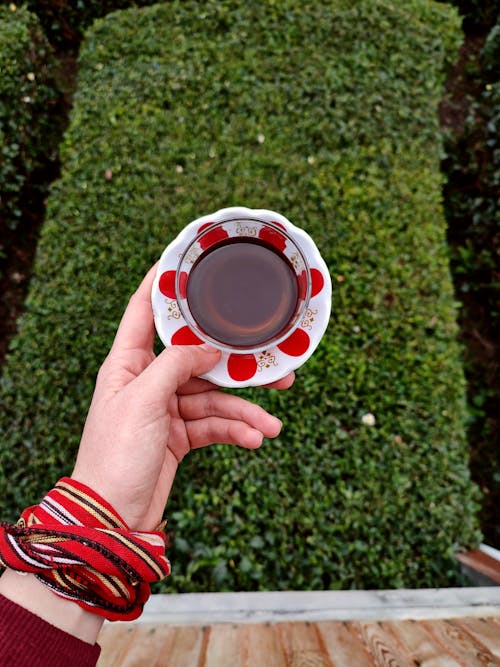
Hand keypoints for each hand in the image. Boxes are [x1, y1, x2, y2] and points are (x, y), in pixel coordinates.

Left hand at [72, 265, 292, 530]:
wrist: (113, 517)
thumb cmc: (116, 455)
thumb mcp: (144, 402)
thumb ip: (176, 365)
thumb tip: (209, 349)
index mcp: (128, 363)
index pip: (143, 311)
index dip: (161, 284)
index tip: (185, 260)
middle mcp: (147, 381)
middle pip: (197, 361)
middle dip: (235, 367)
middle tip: (273, 364)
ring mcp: (165, 409)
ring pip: (213, 399)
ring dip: (243, 412)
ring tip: (272, 426)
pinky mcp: (179, 436)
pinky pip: (213, 426)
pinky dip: (234, 432)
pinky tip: (254, 440)